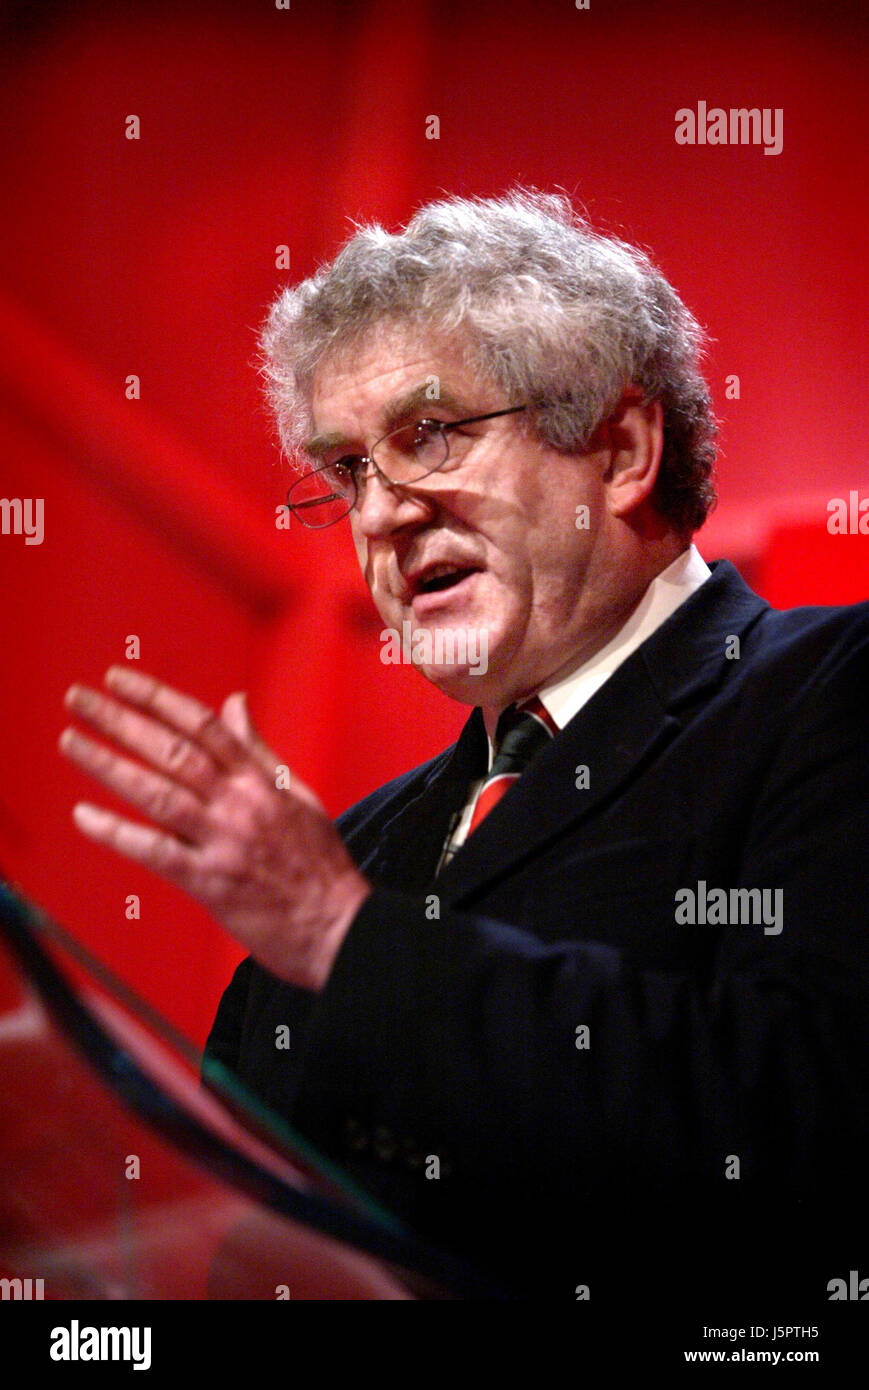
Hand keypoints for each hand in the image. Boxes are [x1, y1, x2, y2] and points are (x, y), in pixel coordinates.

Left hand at [59, 667, 371, 989]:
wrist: (340, 926)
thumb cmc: (320, 865)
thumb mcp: (296, 793)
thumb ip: (258, 749)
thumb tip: (234, 703)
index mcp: (261, 779)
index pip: (203, 725)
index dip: (157, 698)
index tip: (120, 680)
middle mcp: (241, 803)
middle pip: (173, 750)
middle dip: (121, 720)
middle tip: (80, 699)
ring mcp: (225, 842)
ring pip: (159, 793)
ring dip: (110, 765)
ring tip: (72, 743)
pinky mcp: (211, 883)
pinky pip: (156, 852)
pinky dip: (118, 833)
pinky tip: (84, 817)